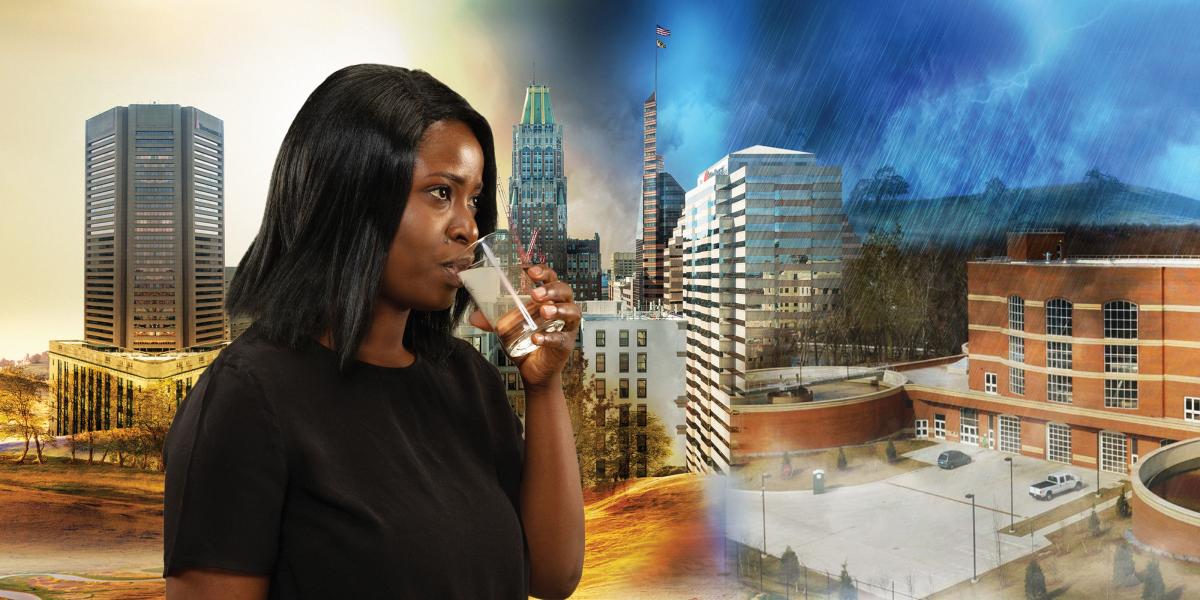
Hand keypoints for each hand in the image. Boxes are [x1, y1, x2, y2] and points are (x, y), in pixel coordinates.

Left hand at [468, 264, 579, 390]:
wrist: (532, 371)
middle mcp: (561, 308)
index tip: (530, 271)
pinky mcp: (565, 345)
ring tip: (544, 312)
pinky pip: (562, 338)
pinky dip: (550, 337)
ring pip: (572, 311)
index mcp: (548, 298)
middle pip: (565, 291)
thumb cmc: (524, 342)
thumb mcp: (507, 327)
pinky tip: (537, 339)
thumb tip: (473, 316)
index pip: (550, 278)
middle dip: (551, 289)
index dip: (543, 271)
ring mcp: (566, 327)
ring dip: (558, 310)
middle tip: (535, 294)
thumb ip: (493, 319)